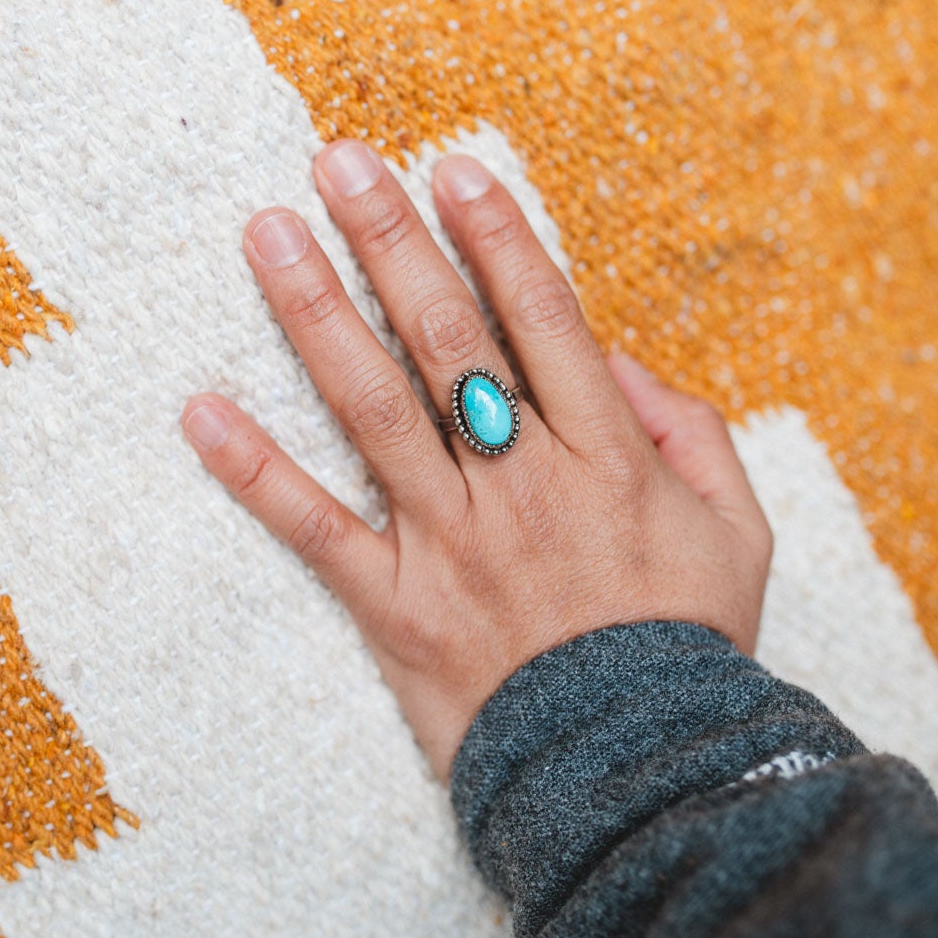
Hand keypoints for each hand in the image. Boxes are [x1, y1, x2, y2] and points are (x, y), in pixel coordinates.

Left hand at [180, 141, 773, 778]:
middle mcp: (520, 480)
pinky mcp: (395, 604)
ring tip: (267, 234)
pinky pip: (314, 529)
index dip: (495, 235)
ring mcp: (450, 540)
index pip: (540, 318)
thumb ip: (688, 428)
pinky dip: (254, 470)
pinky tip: (200, 408)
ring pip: (373, 408)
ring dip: (316, 313)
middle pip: (444, 339)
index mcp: (604, 454)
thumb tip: (616, 358)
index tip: (450, 167)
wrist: (643, 774)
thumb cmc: (687, 641)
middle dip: (390, 240)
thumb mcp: (737, 527)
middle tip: (337, 163)